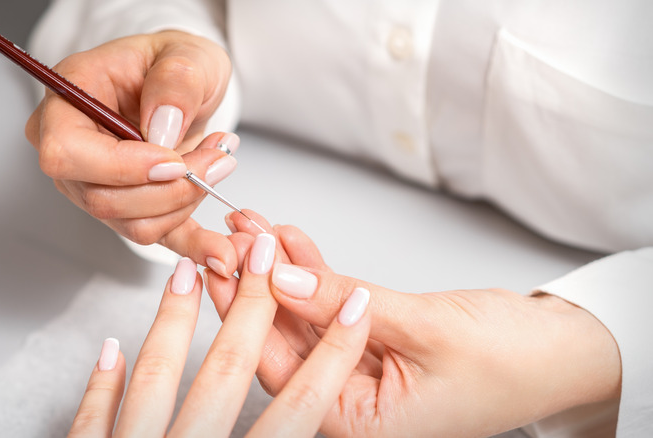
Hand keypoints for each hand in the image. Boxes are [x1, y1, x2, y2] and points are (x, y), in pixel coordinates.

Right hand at [25, 31, 237, 275]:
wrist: (182, 84)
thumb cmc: (172, 63)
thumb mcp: (186, 54)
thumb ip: (175, 81)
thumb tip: (162, 129)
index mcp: (68, 100)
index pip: (67, 153)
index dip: (122, 167)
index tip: (175, 159)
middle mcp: (71, 148)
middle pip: (102, 198)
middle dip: (169, 189)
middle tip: (218, 160)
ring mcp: (94, 184)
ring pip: (131, 223)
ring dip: (186, 203)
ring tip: (219, 163)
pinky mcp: (127, 207)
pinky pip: (154, 236)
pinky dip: (188, 245)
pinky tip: (218, 251)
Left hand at [67, 235, 370, 436]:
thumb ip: (286, 431)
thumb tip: (306, 399)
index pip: (301, 407)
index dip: (333, 352)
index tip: (356, 307)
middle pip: (228, 374)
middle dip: (253, 307)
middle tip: (265, 252)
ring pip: (155, 384)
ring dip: (173, 324)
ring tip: (185, 272)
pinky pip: (95, 424)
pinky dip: (103, 386)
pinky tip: (111, 351)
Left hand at [207, 212, 621, 436]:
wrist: (562, 350)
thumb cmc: (512, 361)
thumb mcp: (424, 327)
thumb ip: (346, 304)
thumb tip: (281, 278)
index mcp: (361, 424)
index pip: (283, 370)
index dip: (248, 315)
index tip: (226, 265)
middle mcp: (352, 403)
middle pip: (284, 341)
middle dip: (257, 284)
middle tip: (230, 238)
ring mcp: (359, 370)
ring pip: (304, 317)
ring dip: (281, 270)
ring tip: (253, 225)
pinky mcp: (372, 340)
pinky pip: (332, 303)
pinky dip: (315, 270)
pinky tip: (290, 238)